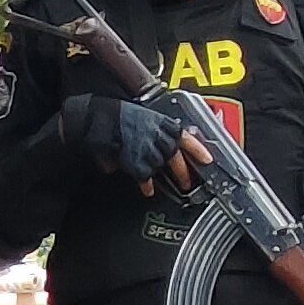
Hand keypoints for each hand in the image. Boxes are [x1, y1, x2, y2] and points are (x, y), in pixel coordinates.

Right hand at [65, 92, 206, 194]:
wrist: (95, 116)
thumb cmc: (111, 114)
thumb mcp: (134, 117)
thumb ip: (141, 134)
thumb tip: (141, 145)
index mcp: (160, 122)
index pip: (185, 136)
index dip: (198, 149)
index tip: (208, 159)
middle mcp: (157, 134)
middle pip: (176, 155)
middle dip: (183, 170)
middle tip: (188, 182)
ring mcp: (147, 147)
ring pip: (162, 165)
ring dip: (167, 177)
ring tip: (171, 187)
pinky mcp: (134, 159)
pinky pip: (145, 175)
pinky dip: (147, 184)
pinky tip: (148, 190)